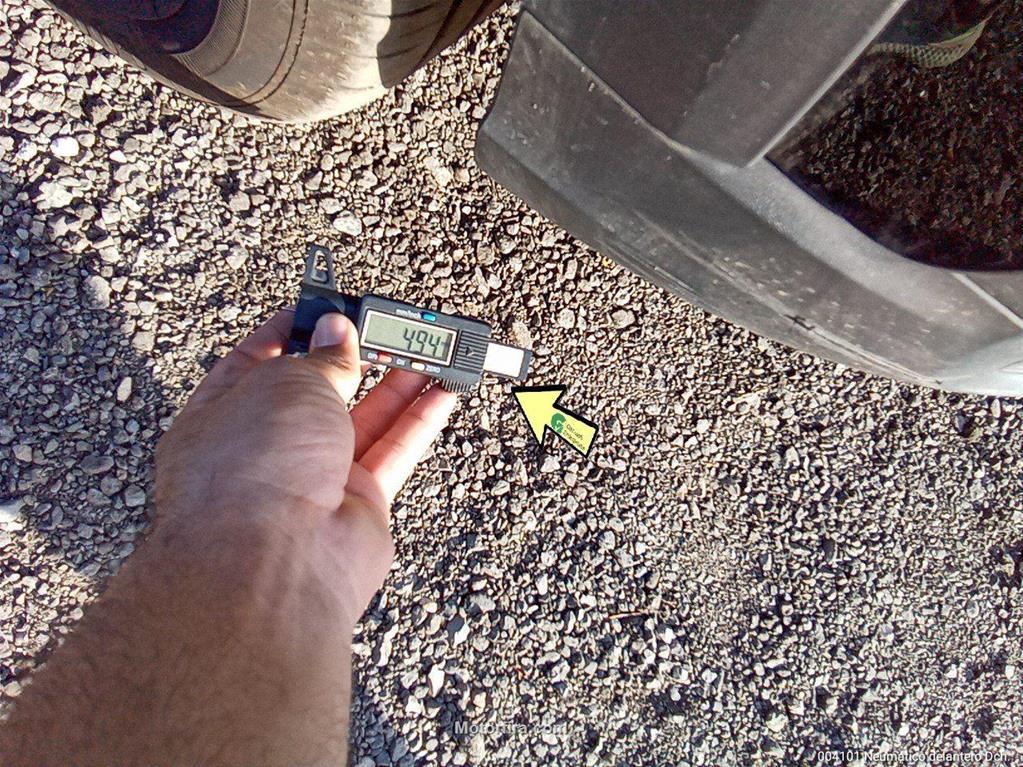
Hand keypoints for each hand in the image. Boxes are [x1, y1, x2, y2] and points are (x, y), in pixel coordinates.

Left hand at [154, 310, 457, 620]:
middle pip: (320, 391)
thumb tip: (339, 334)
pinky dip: (418, 422)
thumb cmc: (252, 469)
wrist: (273, 563)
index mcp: (224, 412)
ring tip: (430, 351)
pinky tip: (440, 393)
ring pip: (362, 420)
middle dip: (357, 357)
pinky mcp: (356, 506)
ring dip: (397, 384)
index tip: (331, 309)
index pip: (259, 358)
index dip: (297, 329)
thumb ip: (323, 357)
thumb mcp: (287, 384)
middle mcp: (266, 447)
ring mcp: (311, 479)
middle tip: (392, 329)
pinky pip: (392, 454)